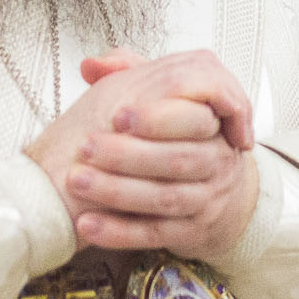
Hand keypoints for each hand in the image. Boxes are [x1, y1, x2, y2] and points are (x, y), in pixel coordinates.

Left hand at [26, 48, 260, 262]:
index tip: (118, 115)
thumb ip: (134, 72)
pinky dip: (119, 232)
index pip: (197, 116)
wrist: (220, 191)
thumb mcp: (171, 98)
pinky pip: (153, 234)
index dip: (158, 117)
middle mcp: (217, 161)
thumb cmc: (185, 137)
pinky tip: (87, 225)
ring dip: (117, 192)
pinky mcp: (190, 232)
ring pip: (164, 198)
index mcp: (215, 122)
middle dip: (129, 154)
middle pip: (178, 159)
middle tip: (86, 146)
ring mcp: (207, 199)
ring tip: (78, 181)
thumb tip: (93, 64)